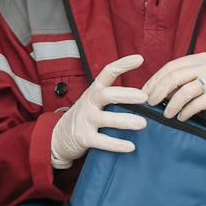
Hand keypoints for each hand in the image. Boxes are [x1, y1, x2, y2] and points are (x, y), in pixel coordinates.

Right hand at [51, 54, 148, 168]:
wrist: (59, 136)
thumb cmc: (85, 116)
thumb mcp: (95, 101)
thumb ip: (114, 97)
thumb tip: (146, 96)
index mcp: (94, 91)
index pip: (108, 72)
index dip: (123, 64)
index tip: (139, 59)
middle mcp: (89, 103)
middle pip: (107, 95)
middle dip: (126, 95)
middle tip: (144, 97)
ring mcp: (86, 120)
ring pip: (106, 119)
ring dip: (125, 121)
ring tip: (142, 124)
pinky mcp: (84, 138)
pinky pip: (102, 141)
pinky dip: (116, 144)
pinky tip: (130, 147)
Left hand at [144, 53, 205, 129]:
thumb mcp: (200, 80)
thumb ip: (182, 82)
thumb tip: (154, 91)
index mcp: (200, 59)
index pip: (171, 66)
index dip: (155, 79)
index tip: (144, 92)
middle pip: (175, 76)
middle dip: (159, 90)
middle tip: (150, 103)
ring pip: (184, 90)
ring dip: (171, 104)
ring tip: (166, 114)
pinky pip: (196, 104)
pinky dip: (185, 112)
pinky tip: (181, 117)